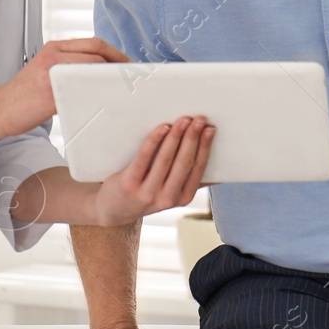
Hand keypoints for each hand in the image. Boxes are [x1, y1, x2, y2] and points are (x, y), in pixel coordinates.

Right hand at [0, 38, 128, 130]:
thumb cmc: (24, 97)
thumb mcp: (47, 74)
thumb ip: (69, 69)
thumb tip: (99, 76)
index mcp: (54, 47)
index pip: (94, 43)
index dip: (116, 53)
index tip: (129, 66)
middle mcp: (53, 54)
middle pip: (98, 49)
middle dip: (121, 62)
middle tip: (135, 77)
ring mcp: (51, 71)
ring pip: (93, 65)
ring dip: (113, 76)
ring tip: (126, 88)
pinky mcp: (50, 91)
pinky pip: (81, 89)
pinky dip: (98, 92)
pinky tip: (108, 101)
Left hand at [93, 116, 212, 225]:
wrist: (114, 209)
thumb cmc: (146, 193)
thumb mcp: (170, 193)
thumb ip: (188, 179)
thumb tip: (214, 161)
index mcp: (183, 198)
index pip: (198, 168)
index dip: (205, 147)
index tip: (209, 129)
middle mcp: (167, 198)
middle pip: (184, 162)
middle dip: (193, 137)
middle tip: (199, 119)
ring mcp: (147, 192)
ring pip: (166, 159)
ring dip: (176, 136)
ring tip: (183, 120)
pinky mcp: (129, 184)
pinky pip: (144, 157)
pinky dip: (155, 140)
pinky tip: (162, 128)